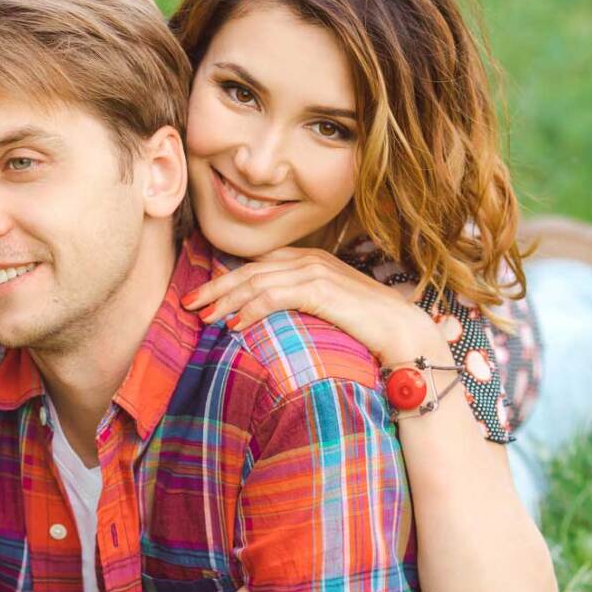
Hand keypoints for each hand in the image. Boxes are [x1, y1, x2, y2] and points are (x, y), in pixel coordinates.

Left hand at [184, 247, 443, 365]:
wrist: (402, 332)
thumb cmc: (365, 326)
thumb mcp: (326, 308)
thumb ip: (299, 304)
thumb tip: (266, 319)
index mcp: (309, 260)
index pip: (257, 264)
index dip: (225, 279)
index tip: (201, 297)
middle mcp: (309, 259)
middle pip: (250, 269)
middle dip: (216, 287)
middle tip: (188, 304)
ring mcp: (315, 271)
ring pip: (256, 281)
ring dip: (227, 300)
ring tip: (204, 318)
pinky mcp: (320, 289)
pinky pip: (274, 296)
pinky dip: (250, 309)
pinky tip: (235, 325)